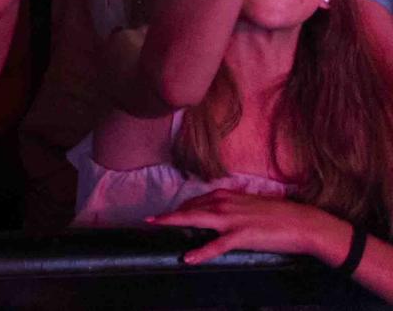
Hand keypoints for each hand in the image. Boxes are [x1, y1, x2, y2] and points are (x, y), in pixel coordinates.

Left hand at [150, 191, 353, 268]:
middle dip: (168, 215)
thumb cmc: (279, 215)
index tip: (166, 215)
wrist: (303, 223)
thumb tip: (218, 213)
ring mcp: (232, 220)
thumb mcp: (249, 205)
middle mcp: (225, 204)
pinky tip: (188, 257)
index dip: (179, 209)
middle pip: (189, 209)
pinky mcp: (242, 236)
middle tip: (149, 220)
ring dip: (173, 222)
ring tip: (155, 226)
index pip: (195, 202)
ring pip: (195, 220)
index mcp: (227, 196)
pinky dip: (201, 252)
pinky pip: (217, 246)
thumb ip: (232, 207)